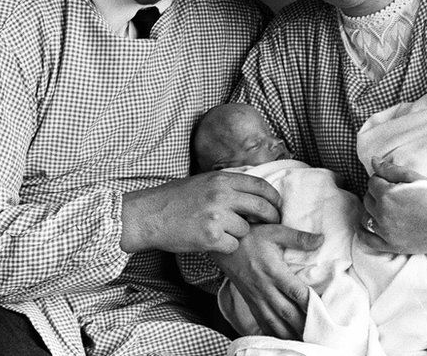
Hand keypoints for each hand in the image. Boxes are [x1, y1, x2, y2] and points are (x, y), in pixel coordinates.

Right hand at [120, 171, 280, 253]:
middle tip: (273, 223)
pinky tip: (214, 242)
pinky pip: (233, 245)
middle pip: (261, 207)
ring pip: (247, 230)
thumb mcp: (203, 182)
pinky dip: (227, 246)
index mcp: (221, 179)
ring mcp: (217, 217)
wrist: (150, 216)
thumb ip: (227, 185)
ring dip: (240, 234)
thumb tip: (253, 191)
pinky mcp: (210, 237)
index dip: (273, 197)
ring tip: (224, 231)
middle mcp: (221, 196)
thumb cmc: (174, 199)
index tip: (277, 205)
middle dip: (271, 217)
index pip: (259, 185)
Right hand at [212, 224, 322, 338]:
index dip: (310, 303)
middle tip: (318, 335)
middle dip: (303, 325)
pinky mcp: (250, 302)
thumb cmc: (251, 237)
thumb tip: (321, 239)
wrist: (223, 245)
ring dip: (288, 334)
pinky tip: (282, 340)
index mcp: (273, 271)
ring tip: (304, 342)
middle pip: (286, 312)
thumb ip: (298, 237)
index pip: (295, 292)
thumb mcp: (275, 231)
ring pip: (273, 322)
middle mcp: (265, 288)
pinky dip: (272, 333)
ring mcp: (256, 297)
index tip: (324, 312)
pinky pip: (261, 322)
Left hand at [360, 158, 426, 253]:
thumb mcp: (416, 178)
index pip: (372, 182)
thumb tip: (373, 160)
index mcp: (388, 195)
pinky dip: (363, 231)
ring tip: (386, 207)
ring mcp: (386, 232)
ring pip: (366, 216)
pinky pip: (367, 239)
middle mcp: (383, 214)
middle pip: (368, 198)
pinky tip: (366, 224)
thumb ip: (391, 169)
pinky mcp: (391, 246)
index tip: (392, 181)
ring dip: (372, 209)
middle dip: (376, 193)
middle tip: (393, 193)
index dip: (382, 179)